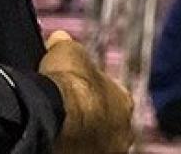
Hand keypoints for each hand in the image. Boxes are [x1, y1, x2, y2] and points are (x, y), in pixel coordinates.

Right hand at [39, 30, 134, 153]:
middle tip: (69, 115)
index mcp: (124, 102)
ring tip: (61, 130)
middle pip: (107, 125)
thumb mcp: (67, 51)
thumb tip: (59, 38)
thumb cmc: (68, 83)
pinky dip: (71, 148)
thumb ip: (68, 46)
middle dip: (92, 120)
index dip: (94, 93)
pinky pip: (80, 152)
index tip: (77, 92)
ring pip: (96, 144)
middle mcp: (123, 130)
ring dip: (83, 137)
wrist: (55, 115)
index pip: (113, 97)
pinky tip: (58, 141)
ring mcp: (108, 151)